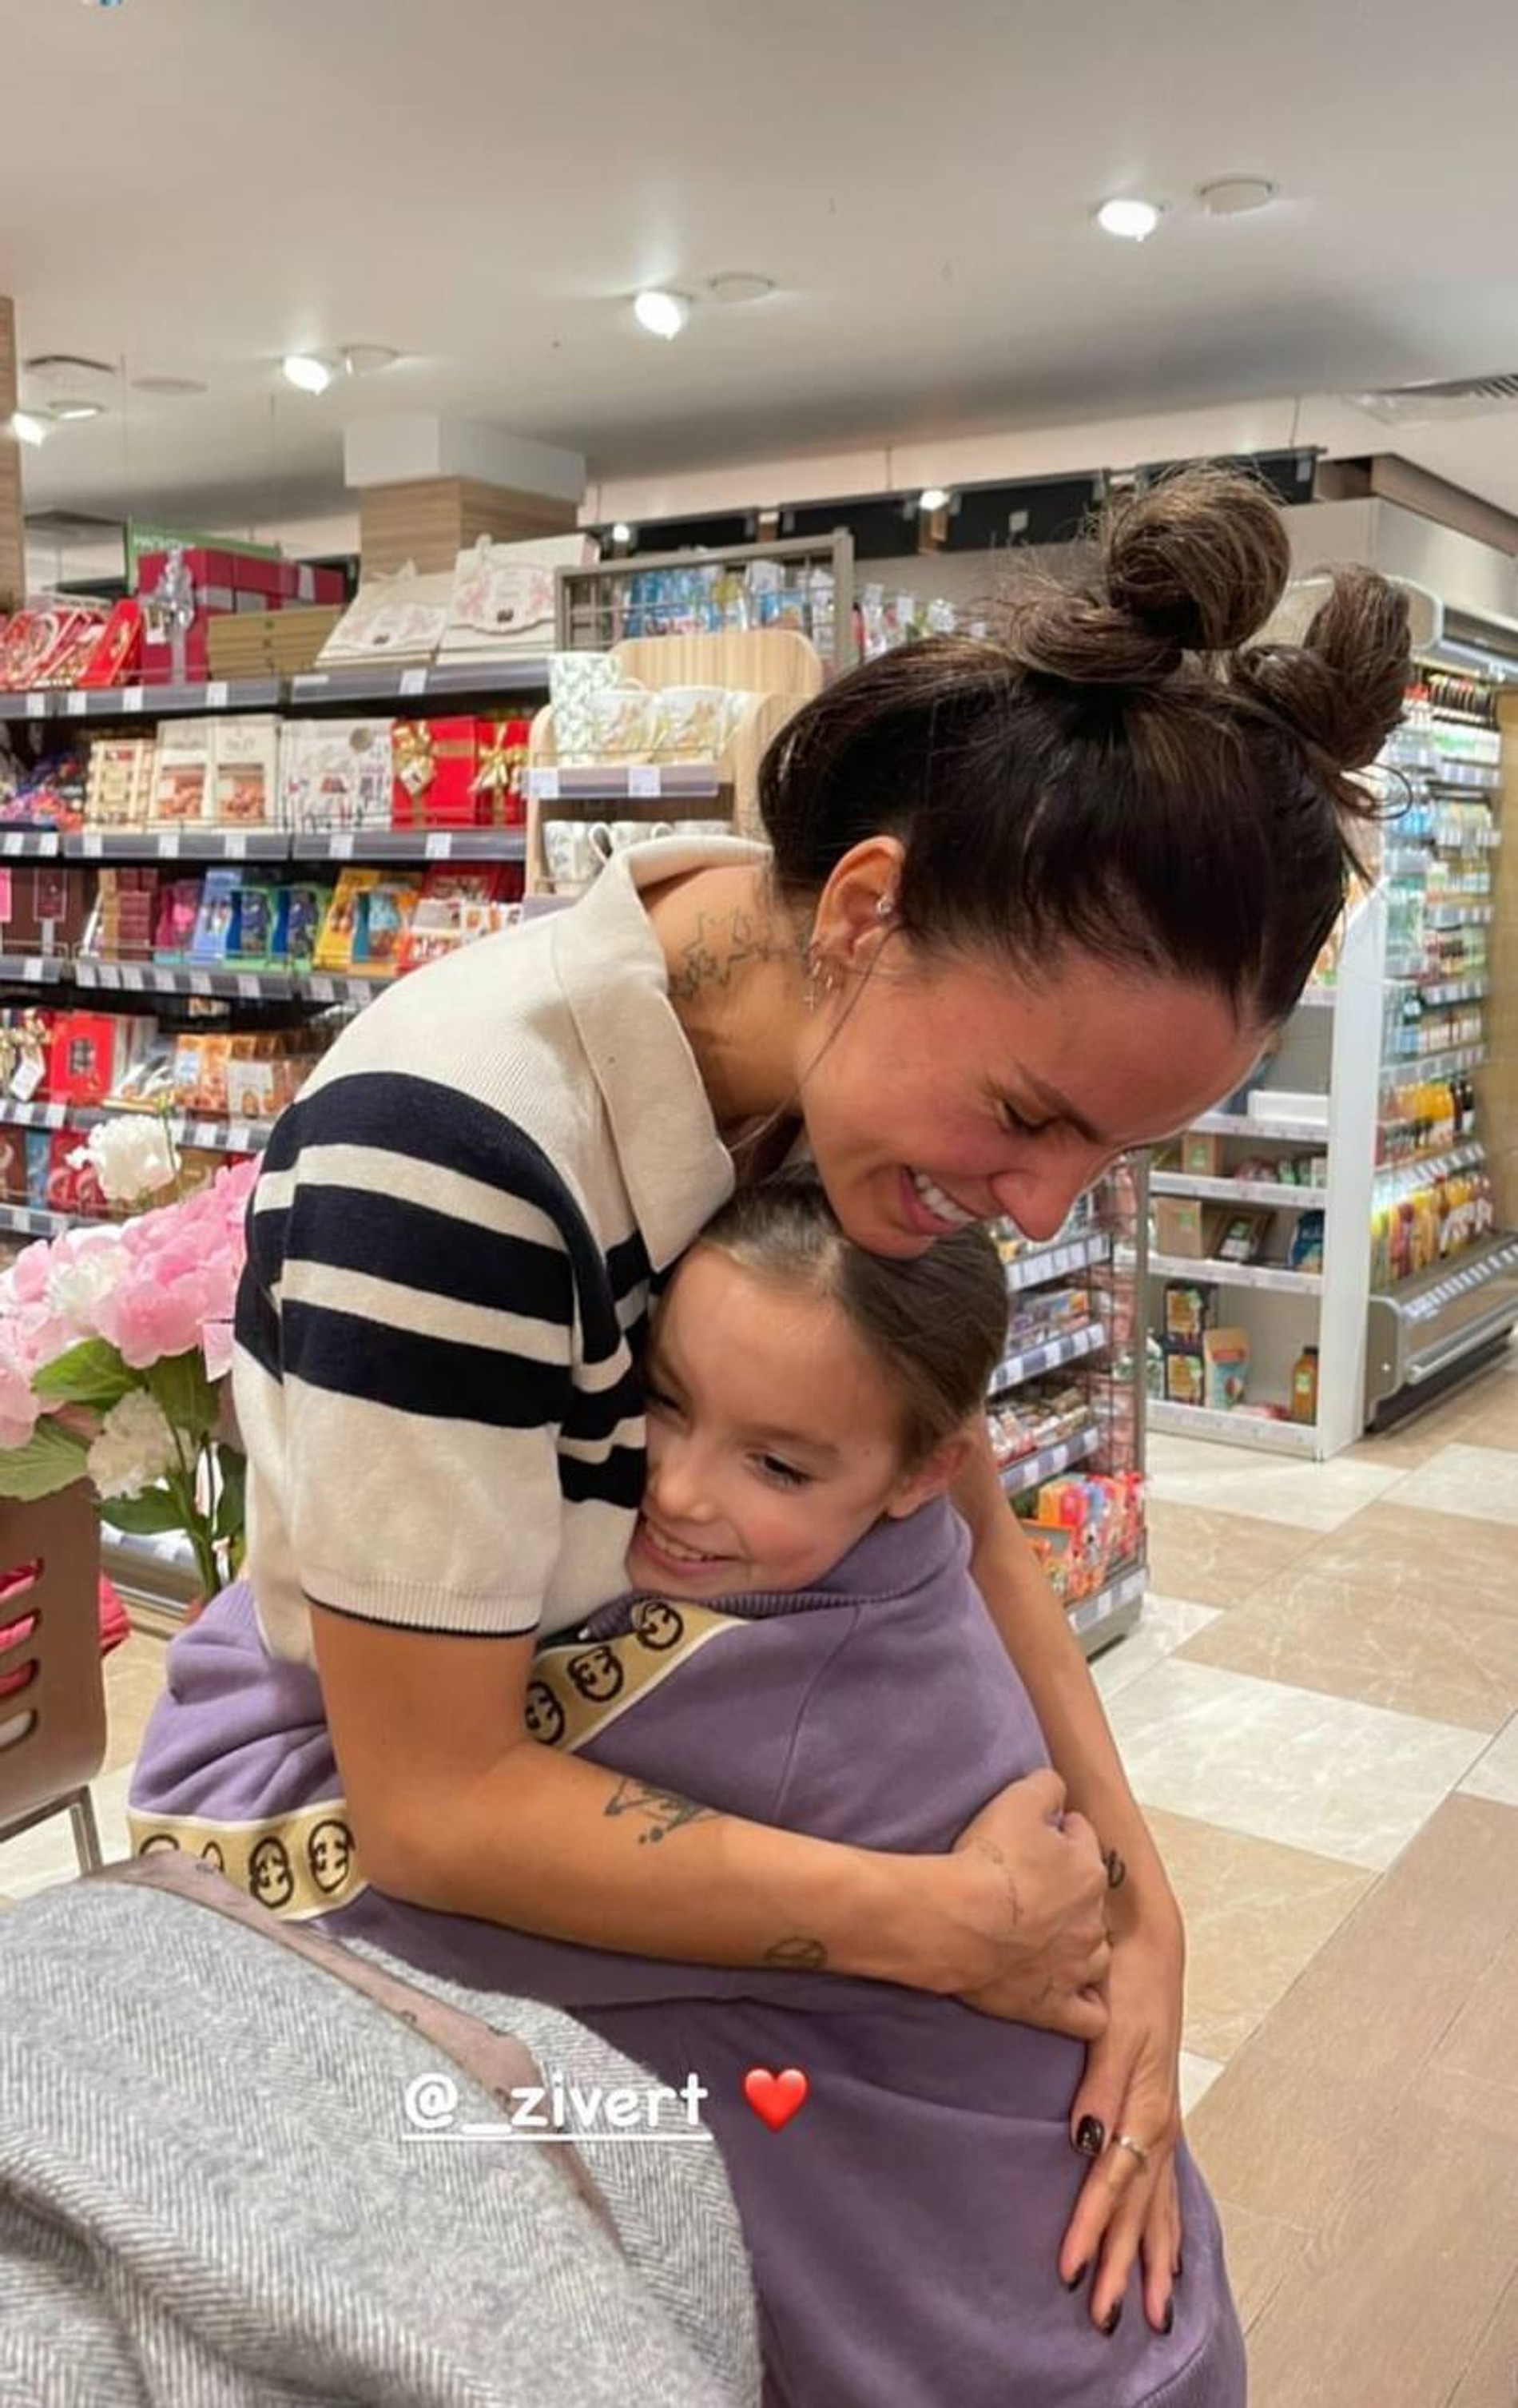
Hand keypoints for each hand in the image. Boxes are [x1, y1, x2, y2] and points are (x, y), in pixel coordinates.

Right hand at [940, 1770, 1112, 2039]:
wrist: (957, 1921)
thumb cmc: (987, 1861)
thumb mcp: (1018, 1799)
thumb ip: (1048, 1786)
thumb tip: (1058, 1787)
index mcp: (1088, 1871)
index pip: (1083, 1841)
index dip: (1060, 1835)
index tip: (1037, 1838)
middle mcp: (1091, 1921)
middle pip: (1090, 1901)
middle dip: (1069, 1894)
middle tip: (1032, 1890)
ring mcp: (1076, 1967)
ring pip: (1095, 1957)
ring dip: (1080, 1949)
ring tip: (1050, 1941)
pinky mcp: (1054, 2005)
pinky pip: (1090, 2016)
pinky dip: (1086, 2007)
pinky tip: (1069, 1995)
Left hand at [1057, 1914, 1185, 2332]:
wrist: (1150, 1945)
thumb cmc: (1126, 1982)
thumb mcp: (1112, 2026)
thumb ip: (1099, 2084)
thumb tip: (1087, 2140)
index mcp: (1144, 2107)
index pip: (1113, 2183)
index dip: (1091, 2229)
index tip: (1067, 2270)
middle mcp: (1158, 2124)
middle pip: (1140, 2210)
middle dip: (1122, 2266)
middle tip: (1104, 2319)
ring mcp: (1163, 2122)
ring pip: (1159, 2206)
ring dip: (1153, 2260)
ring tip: (1153, 2311)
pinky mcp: (1160, 2115)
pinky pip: (1167, 2187)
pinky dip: (1167, 2226)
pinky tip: (1164, 2254)